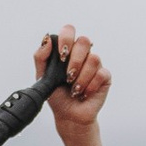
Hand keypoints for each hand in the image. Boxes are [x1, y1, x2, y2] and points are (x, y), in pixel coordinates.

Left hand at [37, 25, 112, 145]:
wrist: (68, 115)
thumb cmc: (56, 95)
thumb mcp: (42, 76)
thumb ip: (40, 57)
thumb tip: (47, 39)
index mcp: (68, 50)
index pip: (69, 30)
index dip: (66, 38)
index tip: (61, 54)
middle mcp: (82, 54)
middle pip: (84, 41)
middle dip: (75, 60)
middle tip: (68, 76)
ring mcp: (95, 65)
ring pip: (93, 58)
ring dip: (81, 77)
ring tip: (74, 89)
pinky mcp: (105, 76)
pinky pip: (101, 73)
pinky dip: (89, 86)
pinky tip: (83, 93)